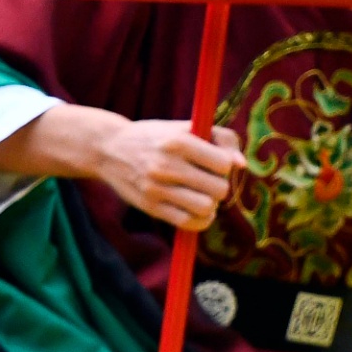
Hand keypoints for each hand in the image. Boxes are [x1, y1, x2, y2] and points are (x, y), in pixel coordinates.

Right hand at [92, 117, 244, 233]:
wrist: (108, 149)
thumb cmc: (156, 137)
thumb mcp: (185, 127)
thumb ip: (221, 139)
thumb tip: (242, 165)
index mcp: (179, 141)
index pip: (223, 164)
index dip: (225, 165)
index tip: (214, 162)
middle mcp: (167, 165)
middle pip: (219, 189)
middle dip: (220, 186)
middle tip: (208, 180)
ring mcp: (157, 188)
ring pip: (206, 208)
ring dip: (211, 204)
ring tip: (202, 195)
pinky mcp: (150, 207)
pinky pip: (188, 223)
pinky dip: (200, 220)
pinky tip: (197, 210)